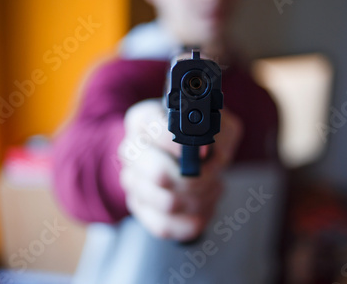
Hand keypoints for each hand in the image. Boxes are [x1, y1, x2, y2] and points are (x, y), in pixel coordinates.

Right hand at [118, 99, 242, 241]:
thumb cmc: (202, 133)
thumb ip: (213, 127)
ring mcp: (132, 182)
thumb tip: (205, 149)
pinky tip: (203, 206)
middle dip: (197, 180)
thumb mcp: (215, 120)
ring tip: (212, 187)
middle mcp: (131, 150)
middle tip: (212, 175)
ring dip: (201, 199)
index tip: (204, 149)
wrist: (191, 152)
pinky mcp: (140, 208)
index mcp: (142, 120)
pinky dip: (192, 220)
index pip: (149, 127)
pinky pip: (164, 226)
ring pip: (168, 203)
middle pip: (158, 175)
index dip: (179, 141)